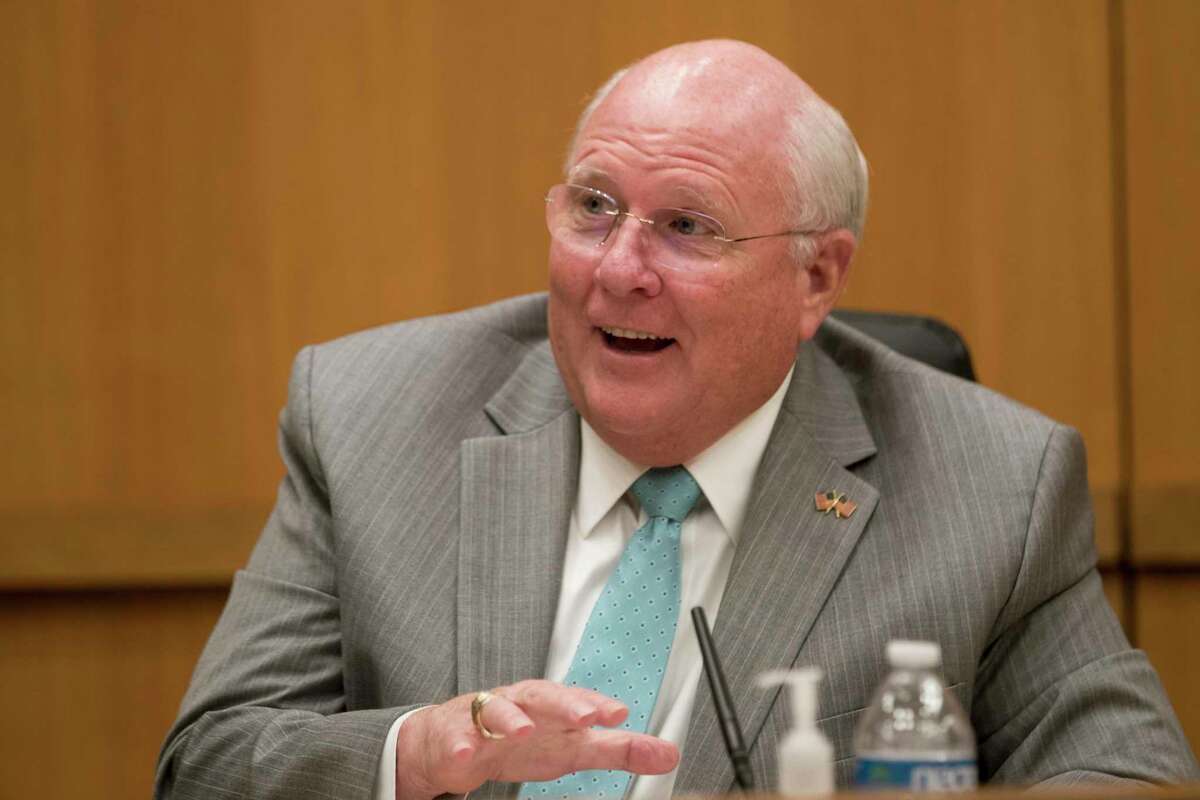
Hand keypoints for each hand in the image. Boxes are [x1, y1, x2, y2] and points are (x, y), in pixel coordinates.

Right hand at [395, 680, 679, 799]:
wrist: (454, 744)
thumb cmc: (521, 741)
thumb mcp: (572, 749)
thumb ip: (617, 751)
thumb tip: (669, 754)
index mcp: (549, 705)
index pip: (575, 699)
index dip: (595, 704)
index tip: (619, 713)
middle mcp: (519, 703)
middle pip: (541, 695)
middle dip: (563, 703)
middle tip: (586, 716)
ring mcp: (483, 717)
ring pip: (494, 709)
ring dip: (508, 718)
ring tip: (522, 730)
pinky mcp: (453, 736)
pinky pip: (455, 738)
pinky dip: (461, 744)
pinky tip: (468, 754)